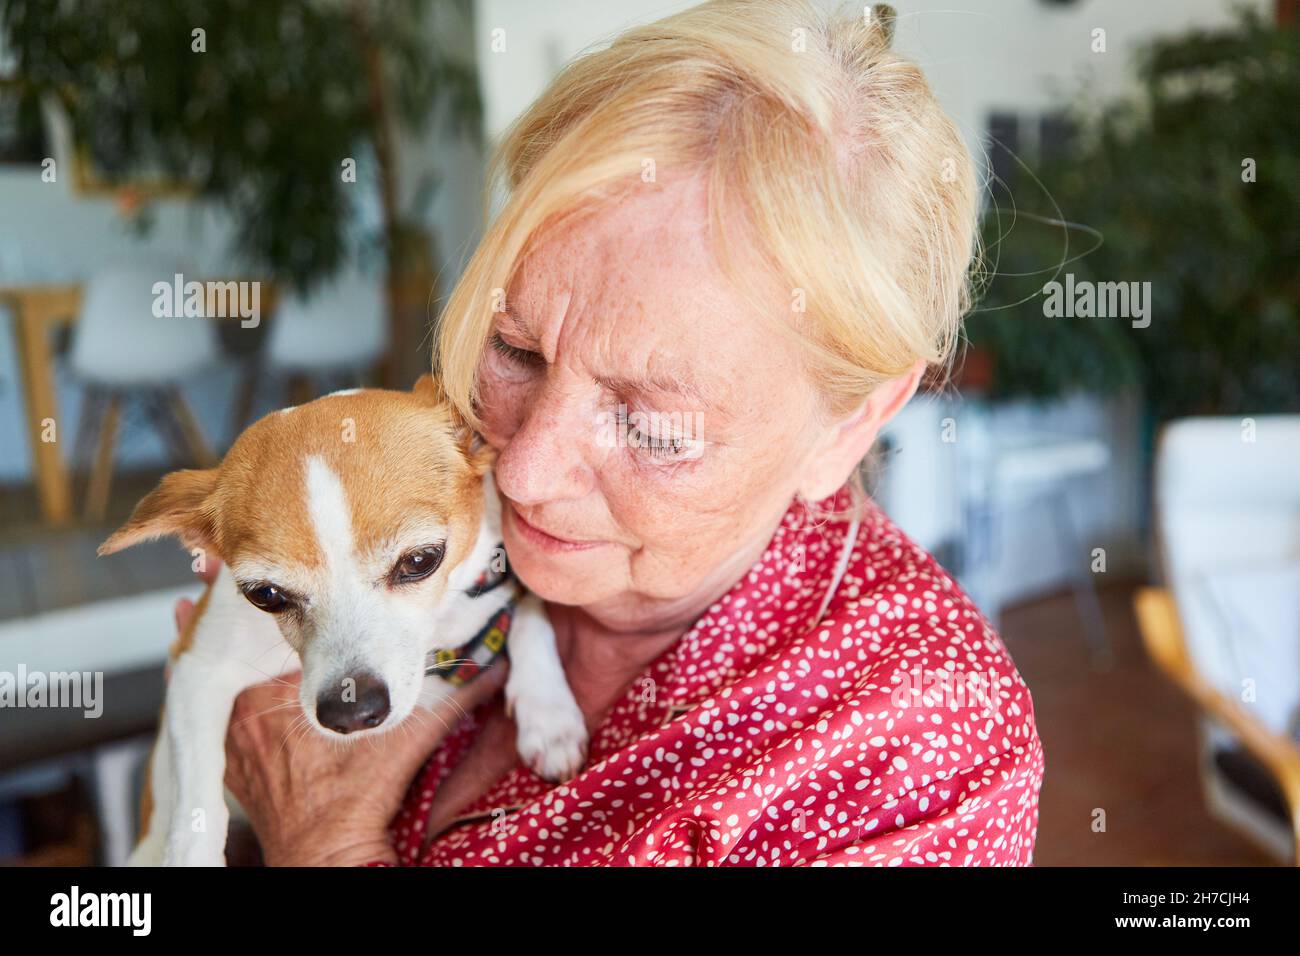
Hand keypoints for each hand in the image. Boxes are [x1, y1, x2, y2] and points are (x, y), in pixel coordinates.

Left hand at [170, 560, 507, 865]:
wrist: (329, 855)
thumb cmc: (363, 798)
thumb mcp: (408, 740)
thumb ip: (451, 698)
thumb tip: (498, 666)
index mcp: (288, 695)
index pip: (281, 627)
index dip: (277, 592)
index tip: (256, 558)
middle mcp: (250, 711)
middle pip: (237, 646)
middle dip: (231, 611)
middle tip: (212, 564)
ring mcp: (234, 737)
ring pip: (216, 676)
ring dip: (210, 645)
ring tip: (188, 606)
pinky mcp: (230, 760)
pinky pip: (206, 709)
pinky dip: (200, 685)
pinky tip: (183, 659)